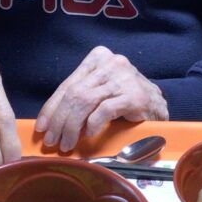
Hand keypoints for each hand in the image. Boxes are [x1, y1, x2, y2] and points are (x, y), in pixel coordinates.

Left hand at [35, 46, 167, 151]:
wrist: (159, 104)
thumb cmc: (125, 98)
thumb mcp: (99, 91)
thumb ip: (79, 97)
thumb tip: (50, 121)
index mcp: (98, 57)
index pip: (68, 84)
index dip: (52, 107)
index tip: (42, 126)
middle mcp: (111, 63)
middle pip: (74, 93)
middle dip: (59, 120)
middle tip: (52, 141)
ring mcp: (123, 78)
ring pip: (85, 102)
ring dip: (72, 127)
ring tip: (66, 143)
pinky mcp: (134, 95)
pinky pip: (104, 111)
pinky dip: (93, 125)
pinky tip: (89, 136)